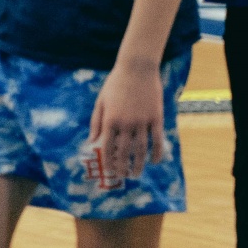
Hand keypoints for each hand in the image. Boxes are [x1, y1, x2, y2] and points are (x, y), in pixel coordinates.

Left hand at [91, 57, 168, 181]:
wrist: (136, 69)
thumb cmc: (115, 84)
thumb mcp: (100, 102)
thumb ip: (96, 122)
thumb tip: (91, 141)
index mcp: (110, 120)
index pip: (107, 147)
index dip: (107, 161)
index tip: (107, 172)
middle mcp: (125, 123)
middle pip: (124, 151)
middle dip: (122, 167)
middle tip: (122, 177)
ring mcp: (142, 121)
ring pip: (141, 149)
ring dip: (139, 164)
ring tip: (137, 174)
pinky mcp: (156, 118)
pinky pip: (157, 140)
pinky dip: (156, 153)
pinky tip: (154, 161)